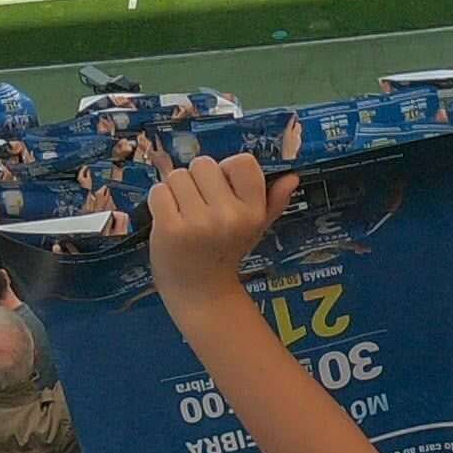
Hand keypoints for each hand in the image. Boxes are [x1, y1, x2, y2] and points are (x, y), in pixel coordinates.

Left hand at [141, 153, 289, 308]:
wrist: (199, 292)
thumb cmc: (226, 252)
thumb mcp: (255, 228)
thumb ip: (274, 202)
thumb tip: (292, 178)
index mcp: (253, 211)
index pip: (242, 161)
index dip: (226, 170)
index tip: (221, 189)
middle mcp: (229, 215)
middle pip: (204, 164)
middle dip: (197, 180)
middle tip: (199, 206)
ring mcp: (199, 222)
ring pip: (178, 175)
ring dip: (175, 190)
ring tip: (184, 214)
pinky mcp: (170, 229)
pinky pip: (159, 192)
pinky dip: (159, 202)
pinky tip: (169, 220)